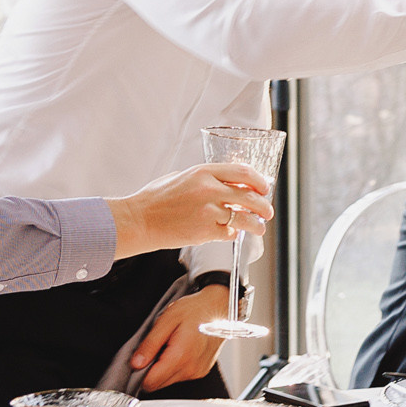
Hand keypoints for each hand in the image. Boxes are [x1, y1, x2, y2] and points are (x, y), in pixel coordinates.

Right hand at [109, 164, 272, 255]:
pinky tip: (230, 234)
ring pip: (244, 219)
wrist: (138, 220)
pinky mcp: (205, 232)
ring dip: (256, 225)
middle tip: (267, 212)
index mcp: (203, 172)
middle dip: (264, 206)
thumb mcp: (182, 177)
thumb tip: (231, 183)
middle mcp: (208, 190)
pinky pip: (229, 233)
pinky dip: (232, 234)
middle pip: (250, 197)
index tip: (264, 188)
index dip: (259, 181)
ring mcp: (208, 212)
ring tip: (259, 227)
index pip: (242, 172)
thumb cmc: (157, 199)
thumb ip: (206, 179)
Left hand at [130, 287, 230, 390]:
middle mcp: (191, 369)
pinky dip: (175, 366)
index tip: (139, 360)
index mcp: (180, 357)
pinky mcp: (201, 371)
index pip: (150, 383)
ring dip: (163, 367)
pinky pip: (180, 376)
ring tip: (170, 346)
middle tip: (156, 348)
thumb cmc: (196, 310)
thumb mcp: (167, 320)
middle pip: (158, 384)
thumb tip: (136, 363)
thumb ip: (150, 344)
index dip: (139, 373)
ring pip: (168, 381)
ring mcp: (197, 372)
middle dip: (151, 370)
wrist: (220, 308)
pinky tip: (180, 349)